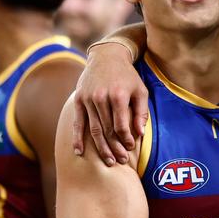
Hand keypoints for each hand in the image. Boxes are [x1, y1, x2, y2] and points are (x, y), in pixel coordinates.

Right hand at [72, 44, 147, 165]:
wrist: (107, 56)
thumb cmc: (128, 76)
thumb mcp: (140, 91)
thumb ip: (141, 112)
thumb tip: (140, 134)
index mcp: (118, 95)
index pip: (121, 125)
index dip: (126, 139)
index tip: (130, 148)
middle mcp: (101, 98)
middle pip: (107, 130)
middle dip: (114, 148)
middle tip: (120, 161)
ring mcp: (87, 99)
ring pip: (93, 130)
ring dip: (100, 148)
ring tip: (108, 161)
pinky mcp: (78, 100)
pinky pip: (78, 123)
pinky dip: (77, 138)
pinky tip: (79, 152)